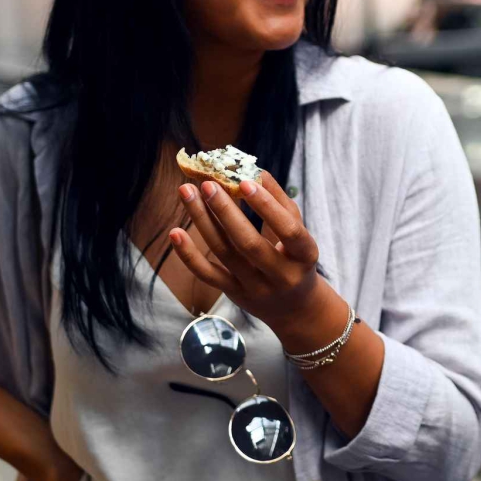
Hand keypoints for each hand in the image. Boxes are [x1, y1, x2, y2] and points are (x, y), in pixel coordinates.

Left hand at [170, 172, 330, 334]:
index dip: (268, 207)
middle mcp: (280, 275)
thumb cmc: (295, 259)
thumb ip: (280, 202)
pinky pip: (208, 275)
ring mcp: (255, 287)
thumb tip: (257, 171)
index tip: (245, 182)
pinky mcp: (233, 293)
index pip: (288, 230)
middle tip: (207, 184)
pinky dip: (189, 255)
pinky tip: (175, 233)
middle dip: (225, 212)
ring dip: (203, 221)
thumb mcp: (298, 232)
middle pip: (249, 244)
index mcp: (304, 255)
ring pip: (224, 253)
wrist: (294, 308)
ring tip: (187, 193)